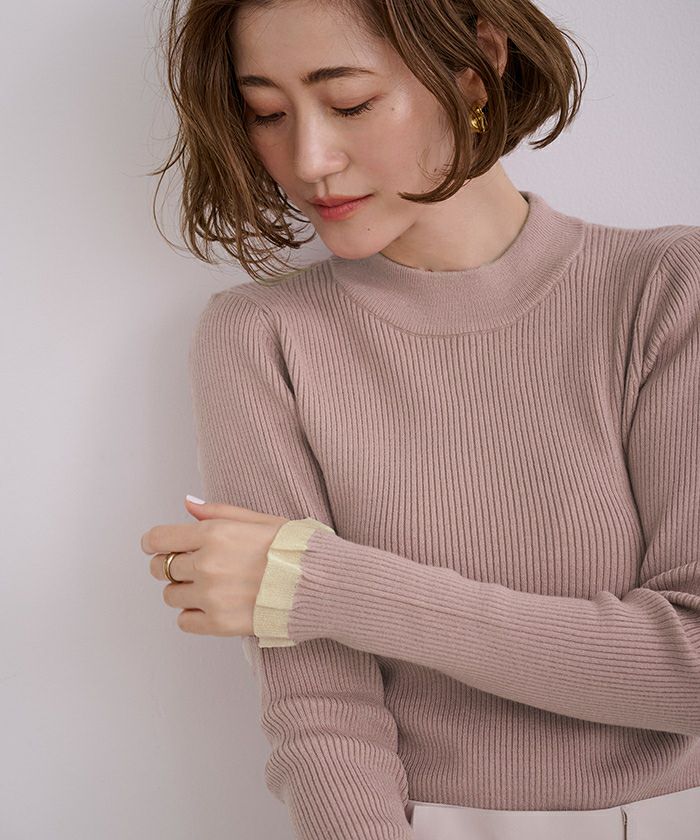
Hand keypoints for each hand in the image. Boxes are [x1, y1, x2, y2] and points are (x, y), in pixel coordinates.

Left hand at [141, 496, 288, 636]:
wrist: (319, 584)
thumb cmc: (294, 549)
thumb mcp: (258, 519)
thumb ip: (217, 512)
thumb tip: (187, 504)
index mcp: (214, 533)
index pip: (158, 539)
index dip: (153, 543)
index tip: (157, 547)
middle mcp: (207, 564)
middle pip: (161, 568)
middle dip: (171, 566)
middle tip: (192, 568)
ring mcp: (211, 596)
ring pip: (170, 596)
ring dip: (184, 591)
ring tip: (210, 588)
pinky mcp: (219, 624)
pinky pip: (184, 621)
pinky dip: (193, 615)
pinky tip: (214, 607)